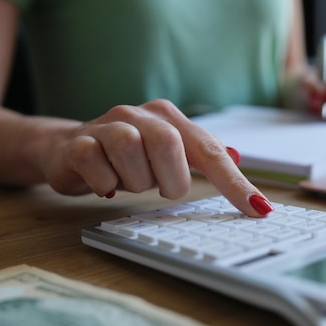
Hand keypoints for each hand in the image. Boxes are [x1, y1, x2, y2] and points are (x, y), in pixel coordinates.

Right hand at [40, 99, 273, 216]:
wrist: (67, 149)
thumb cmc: (128, 157)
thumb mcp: (167, 154)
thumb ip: (199, 155)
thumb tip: (236, 155)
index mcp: (168, 117)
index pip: (209, 150)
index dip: (234, 182)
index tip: (258, 210)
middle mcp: (139, 114)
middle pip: (168, 143)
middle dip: (169, 178)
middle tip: (160, 188)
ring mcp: (106, 125)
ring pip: (131, 153)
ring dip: (134, 181)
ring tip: (128, 181)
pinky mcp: (78, 144)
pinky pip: (98, 167)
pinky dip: (105, 183)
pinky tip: (104, 183)